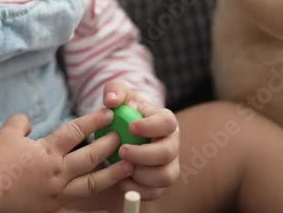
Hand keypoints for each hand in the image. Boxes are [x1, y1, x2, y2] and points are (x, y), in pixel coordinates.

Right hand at [0, 109, 135, 212]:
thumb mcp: (7, 134)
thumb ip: (21, 123)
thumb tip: (27, 120)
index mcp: (48, 151)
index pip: (76, 132)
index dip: (93, 121)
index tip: (108, 114)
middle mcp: (57, 171)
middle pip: (90, 156)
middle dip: (109, 145)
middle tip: (125, 137)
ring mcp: (57, 192)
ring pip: (92, 183)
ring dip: (112, 174)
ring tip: (129, 166)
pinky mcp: (53, 208)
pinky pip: (79, 209)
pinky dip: (95, 210)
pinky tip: (110, 209)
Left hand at [101, 80, 179, 200]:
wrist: (120, 135)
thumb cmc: (122, 112)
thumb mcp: (118, 96)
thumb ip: (114, 90)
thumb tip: (111, 100)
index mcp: (165, 121)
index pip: (168, 123)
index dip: (151, 127)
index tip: (131, 128)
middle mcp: (171, 144)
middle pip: (168, 153)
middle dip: (144, 154)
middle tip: (122, 151)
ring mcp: (168, 166)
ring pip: (166, 176)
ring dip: (142, 174)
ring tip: (122, 166)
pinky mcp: (159, 185)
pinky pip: (153, 192)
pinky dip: (136, 188)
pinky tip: (120, 179)